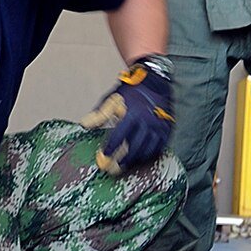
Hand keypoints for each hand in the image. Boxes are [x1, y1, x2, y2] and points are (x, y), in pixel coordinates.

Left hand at [82, 54, 173, 172]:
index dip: (110, 148)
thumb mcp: (112, 99)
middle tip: (113, 168)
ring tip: (125, 165)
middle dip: (123, 159)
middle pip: (134, 147)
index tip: (103, 156)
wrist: (154, 82)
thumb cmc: (131, 92)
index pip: (119, 135)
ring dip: (135, 160)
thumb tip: (84, 125)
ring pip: (147, 150)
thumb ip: (99, 114)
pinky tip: (140, 158)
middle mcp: (147, 121)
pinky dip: (149, 155)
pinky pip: (159, 148)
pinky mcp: (166, 130)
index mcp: (133, 113)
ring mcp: (159, 126)